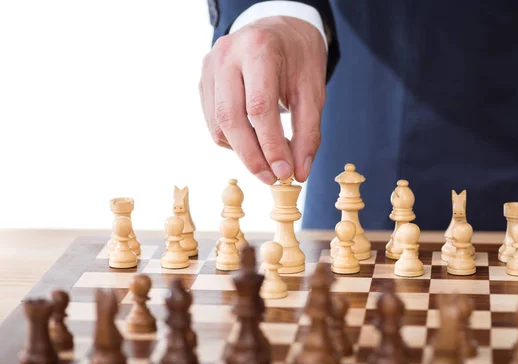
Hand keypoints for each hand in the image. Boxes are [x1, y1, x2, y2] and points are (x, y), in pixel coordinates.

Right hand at [200, 16, 326, 183]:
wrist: (280, 30)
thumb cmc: (299, 60)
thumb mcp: (313, 91)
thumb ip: (308, 132)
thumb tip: (299, 173)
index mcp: (258, 49)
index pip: (259, 107)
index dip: (271, 145)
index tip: (284, 172)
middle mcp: (226, 55)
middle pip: (231, 118)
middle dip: (251, 156)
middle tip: (271, 178)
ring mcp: (210, 67)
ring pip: (218, 124)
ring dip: (242, 151)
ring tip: (266, 161)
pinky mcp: (203, 80)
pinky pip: (213, 121)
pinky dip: (233, 140)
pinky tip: (253, 141)